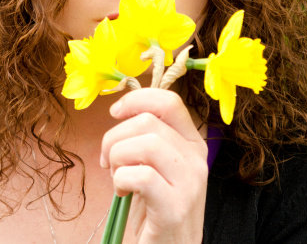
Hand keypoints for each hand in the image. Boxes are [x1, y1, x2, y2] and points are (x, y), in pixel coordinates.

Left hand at [100, 88, 207, 243]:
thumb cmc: (155, 206)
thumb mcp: (156, 164)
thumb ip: (147, 137)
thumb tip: (121, 109)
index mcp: (193, 143)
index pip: (169, 101)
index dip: (136, 100)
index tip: (115, 113)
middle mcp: (197, 158)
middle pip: (147, 122)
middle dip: (115, 137)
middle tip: (109, 161)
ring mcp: (190, 183)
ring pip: (144, 144)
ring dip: (118, 158)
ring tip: (117, 177)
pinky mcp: (175, 207)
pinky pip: (140, 176)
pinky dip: (121, 181)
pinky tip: (122, 193)